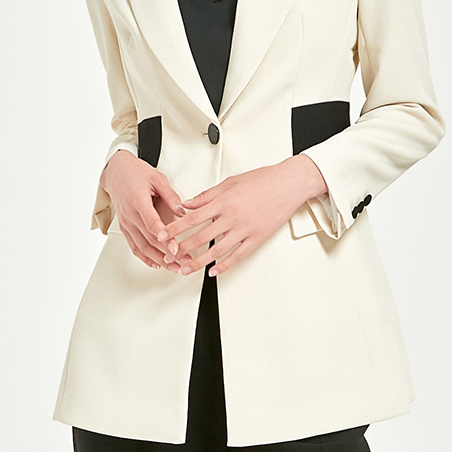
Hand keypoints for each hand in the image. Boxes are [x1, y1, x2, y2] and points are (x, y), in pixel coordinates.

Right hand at [100, 150, 185, 270]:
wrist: (115, 172)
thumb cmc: (135, 173)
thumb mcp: (157, 178)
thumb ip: (170, 195)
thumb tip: (182, 211)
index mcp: (138, 201)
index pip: (152, 225)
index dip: (164, 239)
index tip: (176, 248)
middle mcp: (130, 215)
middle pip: (149, 240)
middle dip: (167, 254)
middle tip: (182, 261)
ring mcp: (126, 223)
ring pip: (141, 247)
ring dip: (158, 260)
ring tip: (173, 266)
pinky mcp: (124, 227)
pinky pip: (133, 246)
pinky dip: (145, 257)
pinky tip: (156, 263)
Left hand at [158, 154, 327, 276]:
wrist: (288, 184)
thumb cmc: (262, 180)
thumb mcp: (230, 182)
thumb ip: (207, 196)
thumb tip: (187, 204)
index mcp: (223, 201)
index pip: (192, 218)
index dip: (175, 228)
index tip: (162, 235)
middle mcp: (232, 216)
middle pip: (200, 236)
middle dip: (182, 248)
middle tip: (169, 256)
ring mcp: (245, 229)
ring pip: (217, 250)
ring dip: (198, 261)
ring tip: (185, 268)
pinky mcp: (257, 238)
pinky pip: (238, 255)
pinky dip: (224, 265)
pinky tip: (214, 271)